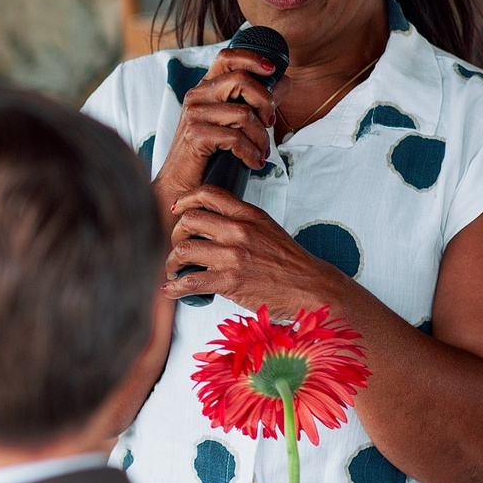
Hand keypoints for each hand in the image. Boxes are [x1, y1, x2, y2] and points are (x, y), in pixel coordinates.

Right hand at [154, 46, 281, 215]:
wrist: (182, 185)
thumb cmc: (209, 155)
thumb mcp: (234, 123)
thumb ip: (257, 100)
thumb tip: (284, 80)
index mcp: (205, 88)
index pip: (228, 57)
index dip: (253, 58)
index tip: (272, 70)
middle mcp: (197, 95)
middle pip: (241, 80)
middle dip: (265, 102)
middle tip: (270, 123)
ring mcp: (194, 114)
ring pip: (243, 113)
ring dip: (261, 137)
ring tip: (262, 152)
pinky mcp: (196, 135)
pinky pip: (236, 138)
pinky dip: (251, 153)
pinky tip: (253, 163)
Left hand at [164, 185, 341, 312]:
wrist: (311, 287)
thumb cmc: (290, 262)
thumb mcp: (268, 229)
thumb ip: (242, 222)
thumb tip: (214, 224)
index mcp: (248, 214)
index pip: (208, 193)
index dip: (185, 200)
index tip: (176, 209)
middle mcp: (239, 230)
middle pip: (188, 220)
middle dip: (174, 234)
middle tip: (175, 246)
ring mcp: (233, 255)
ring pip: (183, 249)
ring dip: (171, 261)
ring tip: (173, 269)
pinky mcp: (230, 280)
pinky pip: (191, 281)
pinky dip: (174, 287)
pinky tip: (171, 289)